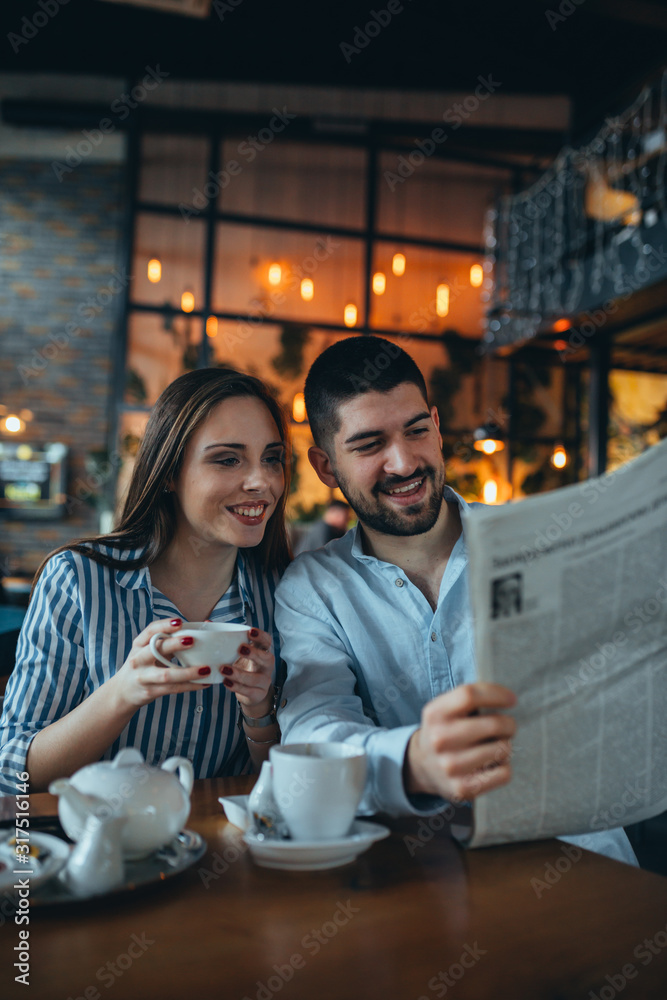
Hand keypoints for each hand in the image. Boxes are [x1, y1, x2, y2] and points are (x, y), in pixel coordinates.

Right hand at [108, 618, 211, 712]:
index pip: (149, 631)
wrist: (122, 692)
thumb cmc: (143, 666)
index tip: (179, 622)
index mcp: (139, 645)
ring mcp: (143, 677)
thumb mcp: (147, 651)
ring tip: (205, 669)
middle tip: (192, 640)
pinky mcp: (150, 692)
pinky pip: (173, 689)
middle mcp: (138, 660)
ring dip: (187, 672)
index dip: (164, 625)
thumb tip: (200, 629)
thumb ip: (167, 641)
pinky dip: (190, 686)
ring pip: (166, 675)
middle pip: (155, 650)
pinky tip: (204, 683)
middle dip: (173, 644)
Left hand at [221, 627, 274, 714]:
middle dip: (254, 653)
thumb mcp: (236, 655)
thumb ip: (225, 641)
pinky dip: (236, 687)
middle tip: (239, 649)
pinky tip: (226, 682)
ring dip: (240, 674)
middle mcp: (266, 666)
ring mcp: (264, 681)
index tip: (249, 631)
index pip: (267, 641)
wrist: (250, 693)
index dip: (261, 636)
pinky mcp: (258, 694)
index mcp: (262, 652)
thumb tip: (208, 623)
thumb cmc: (242, 668)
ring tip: (224, 669)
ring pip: (256, 678)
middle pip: (267, 658)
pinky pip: (249, 691)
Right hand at [405, 683, 516, 802]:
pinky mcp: (462, 788)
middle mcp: (439, 739)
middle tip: (507, 727)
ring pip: (503, 748)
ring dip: (505, 745)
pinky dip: (504, 767)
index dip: (497, 694)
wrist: (422, 766)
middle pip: (494, 724)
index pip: (469, 695)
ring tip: (494, 746)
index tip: (511, 699)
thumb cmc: (445, 731)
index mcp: (435, 714)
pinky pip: (504, 773)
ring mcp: (450, 766)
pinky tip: (492, 764)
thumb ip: (469, 699)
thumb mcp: (445, 708)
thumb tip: (507, 698)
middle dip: (509, 724)